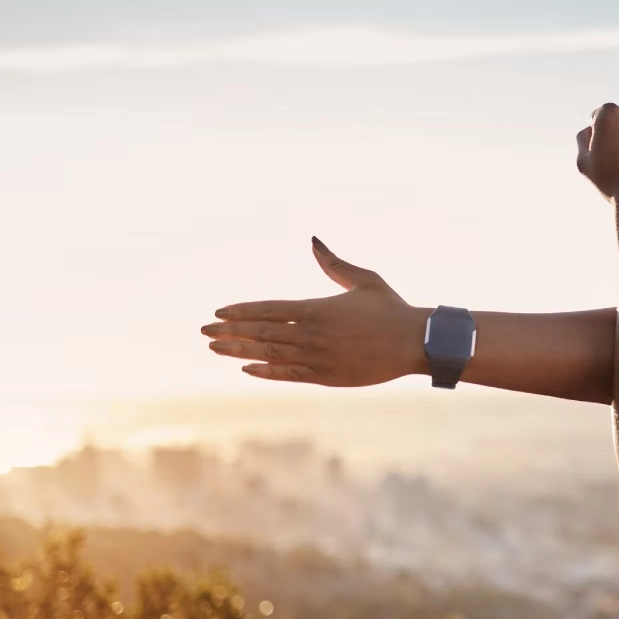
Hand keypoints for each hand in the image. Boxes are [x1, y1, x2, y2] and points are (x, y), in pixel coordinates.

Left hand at [202, 237, 426, 384]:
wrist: (414, 343)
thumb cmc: (391, 309)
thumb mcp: (363, 280)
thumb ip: (334, 263)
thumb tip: (314, 241)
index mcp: (317, 308)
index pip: (268, 309)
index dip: (241, 312)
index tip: (218, 313)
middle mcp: (312, 334)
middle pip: (261, 333)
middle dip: (229, 332)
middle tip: (204, 332)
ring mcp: (317, 358)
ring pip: (269, 355)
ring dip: (239, 352)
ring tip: (216, 349)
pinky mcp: (326, 376)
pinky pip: (288, 375)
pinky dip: (266, 372)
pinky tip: (247, 368)